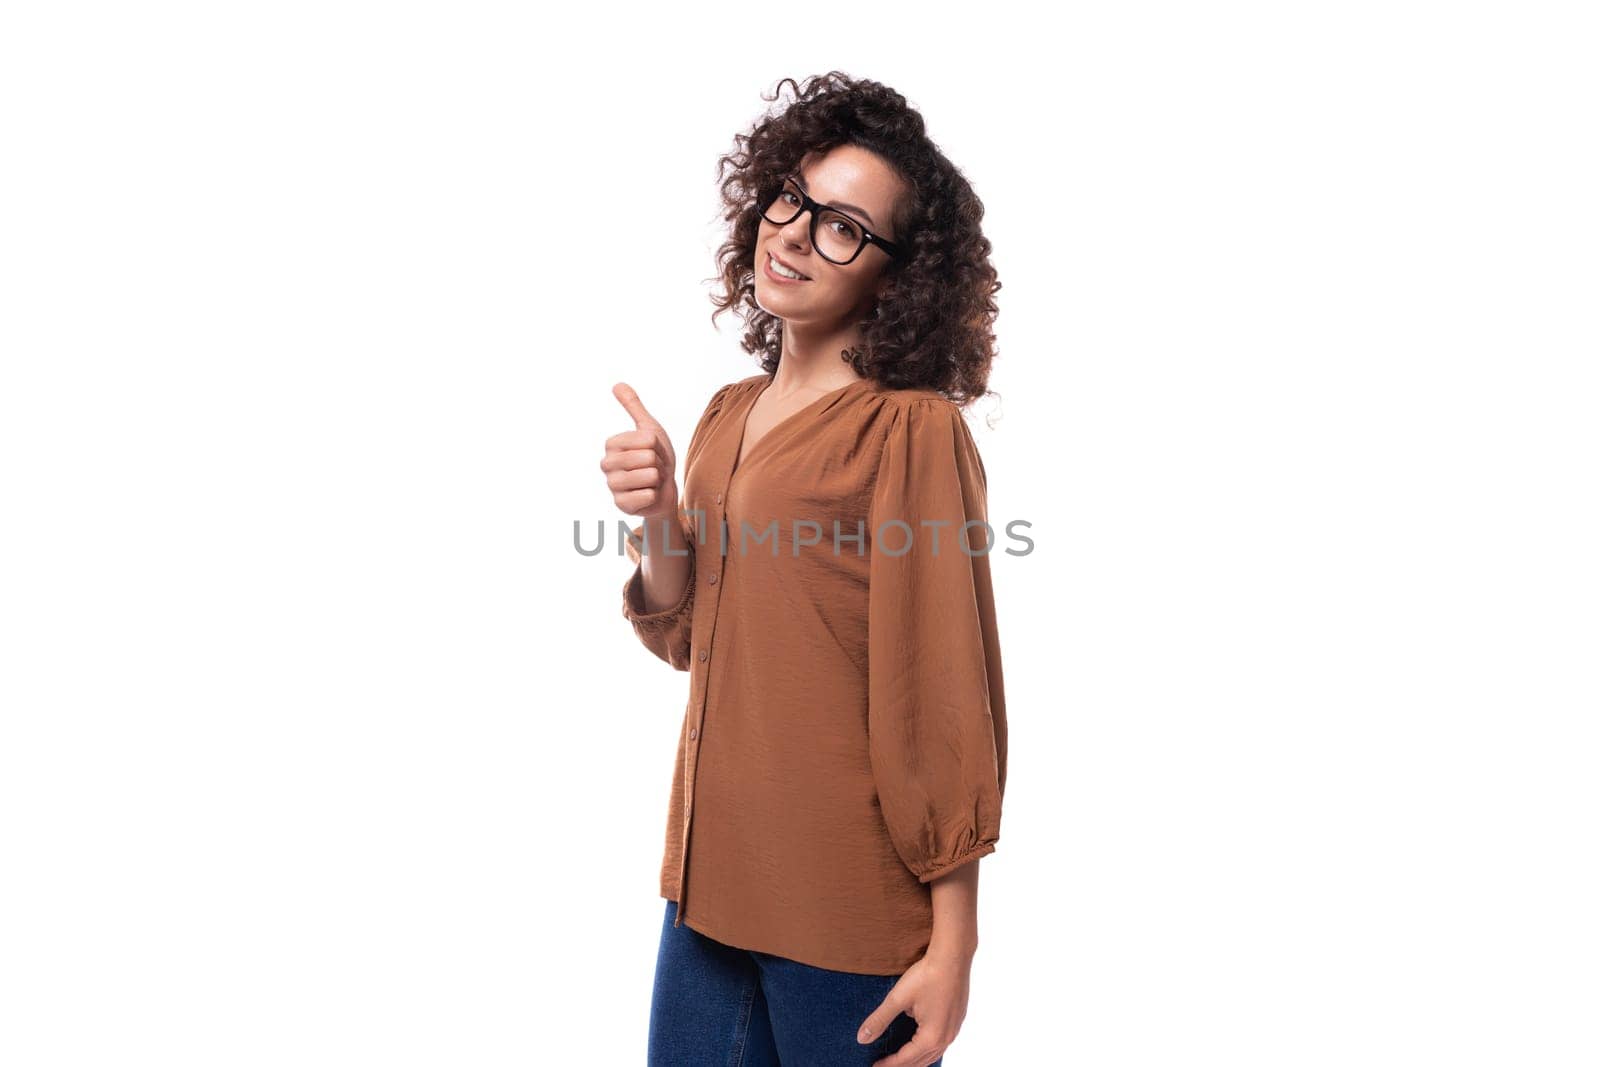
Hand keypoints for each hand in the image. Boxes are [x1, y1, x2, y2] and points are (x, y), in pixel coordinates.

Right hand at [603, 382, 679, 520]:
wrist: (663, 489)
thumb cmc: (655, 458)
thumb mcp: (648, 429)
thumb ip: (633, 406)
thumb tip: (617, 384)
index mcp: (611, 444)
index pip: (648, 440)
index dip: (658, 447)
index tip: (652, 452)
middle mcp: (606, 464)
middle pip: (648, 457)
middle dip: (658, 463)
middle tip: (653, 468)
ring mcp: (612, 486)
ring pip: (650, 476)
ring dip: (657, 480)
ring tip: (650, 481)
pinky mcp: (621, 505)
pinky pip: (648, 495)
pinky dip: (654, 495)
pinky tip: (647, 495)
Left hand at [857, 946, 973, 1065]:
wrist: (953, 956)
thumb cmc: (926, 975)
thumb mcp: (898, 998)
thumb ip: (879, 1020)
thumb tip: (861, 1038)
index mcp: (931, 1037)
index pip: (905, 1060)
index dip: (888, 1065)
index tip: (874, 1066)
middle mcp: (946, 1038)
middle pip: (920, 1062)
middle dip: (901, 1066)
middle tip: (883, 1065)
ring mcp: (954, 1030)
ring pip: (933, 1055)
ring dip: (915, 1060)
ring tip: (899, 1060)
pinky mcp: (957, 1020)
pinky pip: (941, 1044)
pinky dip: (927, 1050)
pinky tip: (920, 1044)